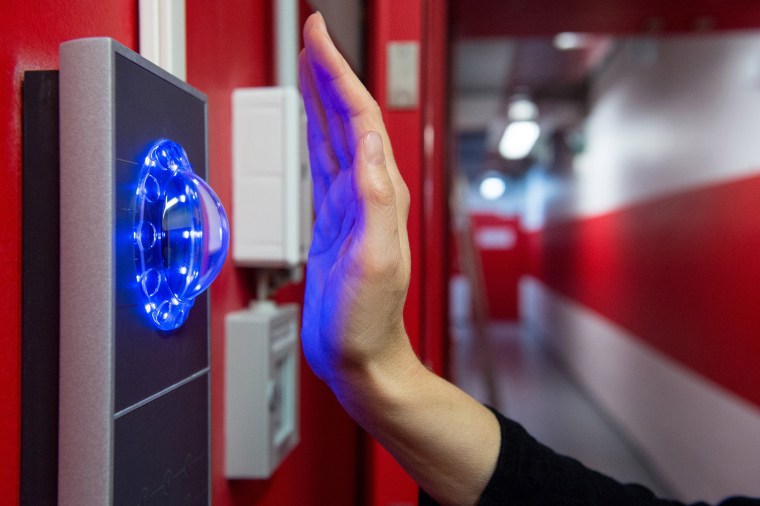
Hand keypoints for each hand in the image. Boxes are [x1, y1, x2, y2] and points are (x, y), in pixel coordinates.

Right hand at [298, 13, 412, 388]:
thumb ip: (375, 200)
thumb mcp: (375, 261)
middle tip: (312, 36)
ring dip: (322, 97)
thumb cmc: (368, 320)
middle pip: (347, 117)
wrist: (359, 355)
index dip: (338, 75)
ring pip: (334, 136)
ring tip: (309, 65)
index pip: (360, 119)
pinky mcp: (333, 221)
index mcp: (379, 196)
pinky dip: (314, 136)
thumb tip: (365, 140)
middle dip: (329, 73)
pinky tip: (311, 125)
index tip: (320, 39)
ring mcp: (349, 206)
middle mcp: (367, 194)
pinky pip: (322, 165)